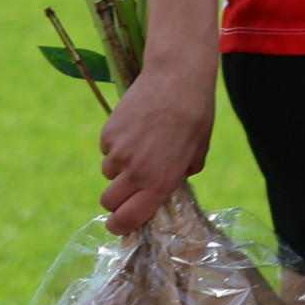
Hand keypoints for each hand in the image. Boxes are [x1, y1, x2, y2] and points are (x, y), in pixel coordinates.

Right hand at [97, 62, 215, 233]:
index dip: (121, 226)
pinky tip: (136, 128)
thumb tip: (166, 186)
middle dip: (116, 200)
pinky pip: (107, 149)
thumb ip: (180, 174)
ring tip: (143, 145)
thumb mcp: (198, 151)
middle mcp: (137, 171)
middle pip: (109, 202)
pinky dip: (117, 145)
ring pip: (108, 173)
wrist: (176, 78)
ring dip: (120, 168)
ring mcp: (119, 152)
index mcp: (161, 181)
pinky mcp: (107, 134)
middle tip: (129, 188)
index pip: (129, 218)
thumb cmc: (195, 116)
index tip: (119, 225)